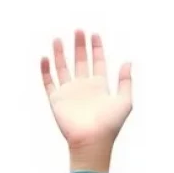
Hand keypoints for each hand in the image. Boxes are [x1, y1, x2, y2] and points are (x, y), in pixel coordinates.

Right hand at [41, 31, 132, 157]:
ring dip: (60, 54)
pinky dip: (46, 71)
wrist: (92, 141)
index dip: (97, 49)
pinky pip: (49, 82)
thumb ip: (126, 82)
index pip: (98, 63)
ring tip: (59, 39)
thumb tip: (128, 62)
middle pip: (81, 62)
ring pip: (63, 69)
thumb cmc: (109, 125)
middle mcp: (84, 88)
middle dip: (80, 46)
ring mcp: (69, 94)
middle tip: (79, 30)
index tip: (94, 34)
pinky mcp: (56, 100)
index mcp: (100, 88)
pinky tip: (45, 57)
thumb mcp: (124, 102)